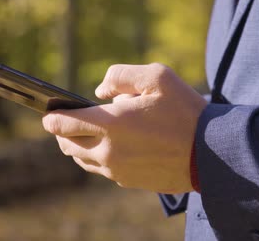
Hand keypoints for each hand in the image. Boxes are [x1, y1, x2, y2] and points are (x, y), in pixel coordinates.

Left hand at [42, 63, 206, 193]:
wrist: (211, 152)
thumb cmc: (185, 111)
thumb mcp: (157, 77)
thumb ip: (120, 76)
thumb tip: (99, 92)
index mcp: (110, 125)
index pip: (63, 124)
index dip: (51, 118)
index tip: (48, 113)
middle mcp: (108, 152)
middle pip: (68, 145)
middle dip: (63, 132)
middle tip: (66, 122)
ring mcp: (118, 171)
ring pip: (83, 160)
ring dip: (79, 146)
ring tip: (87, 134)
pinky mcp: (129, 181)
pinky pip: (104, 170)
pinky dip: (100, 158)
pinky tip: (113, 147)